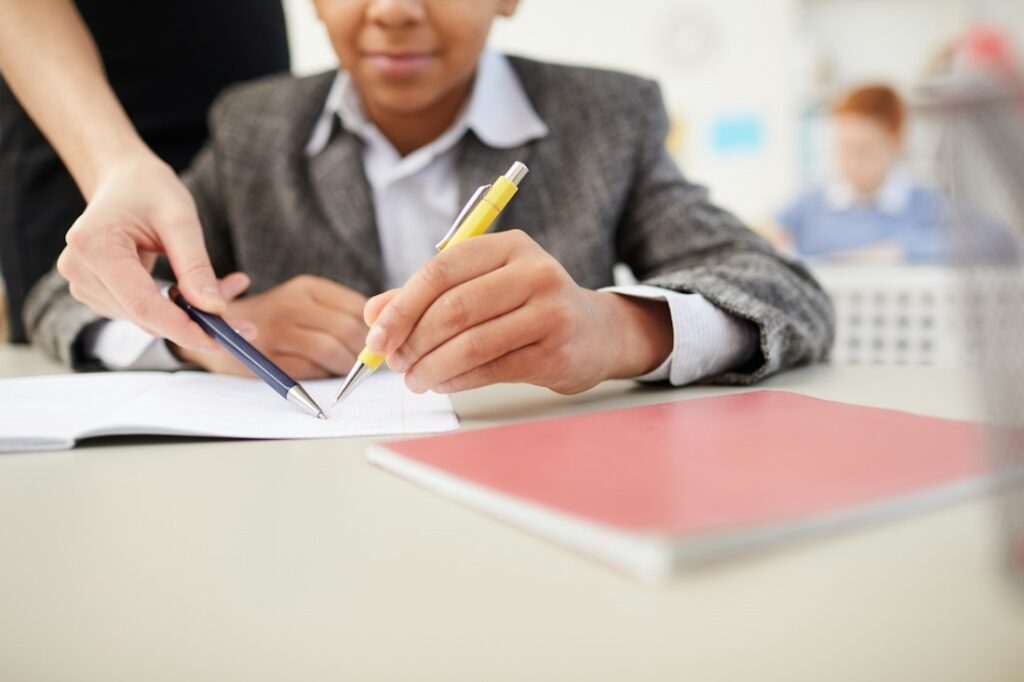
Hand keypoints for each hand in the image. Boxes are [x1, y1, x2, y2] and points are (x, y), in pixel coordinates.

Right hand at [57, 152, 237, 351]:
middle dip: (198, 324)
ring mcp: (85, 286)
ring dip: (191, 314)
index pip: (143, 306)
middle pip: (147, 318)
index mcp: (94, 246)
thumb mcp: (180, 219)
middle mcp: (80, 271)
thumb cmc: (149, 190)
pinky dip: (177, 309)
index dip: (185, 329)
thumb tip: (214, 309)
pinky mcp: (98, 294)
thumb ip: (195, 265)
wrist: (123, 181)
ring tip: (228, 286)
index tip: (224, 341)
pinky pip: (145, 313)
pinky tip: (199, 289)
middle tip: (245, 324)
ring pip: (149, 320)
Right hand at [175, 275, 368, 379]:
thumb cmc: (269, 319)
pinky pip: (310, 370)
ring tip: (344, 372)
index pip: (358, 307)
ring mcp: (278, 331)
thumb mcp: (300, 300)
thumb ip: (332, 311)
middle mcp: (292, 304)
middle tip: (364, 364)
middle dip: (362, 352)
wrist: (211, 328)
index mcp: (306, 287)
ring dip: (345, 368)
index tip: (375, 342)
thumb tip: (377, 331)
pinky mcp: (267, 358)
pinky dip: (323, 377)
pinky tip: (321, 375)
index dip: (372, 329)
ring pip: (333, 351)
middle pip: (349, 330)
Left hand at [362, 230, 672, 394]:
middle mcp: (533, 272)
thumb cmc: (527, 307)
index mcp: (509, 246)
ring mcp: (549, 311)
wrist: (594, 333)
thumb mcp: (481, 286)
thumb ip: (427, 296)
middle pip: (455, 308)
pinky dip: (456, 381)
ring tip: (414, 379)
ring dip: (431, 367)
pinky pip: (491, 369)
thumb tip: (374, 314)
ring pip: (471, 343)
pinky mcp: (555, 351)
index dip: (402, 306)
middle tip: (394, 363)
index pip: (441, 270)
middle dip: (413, 341)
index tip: (376, 337)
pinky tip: (441, 384)